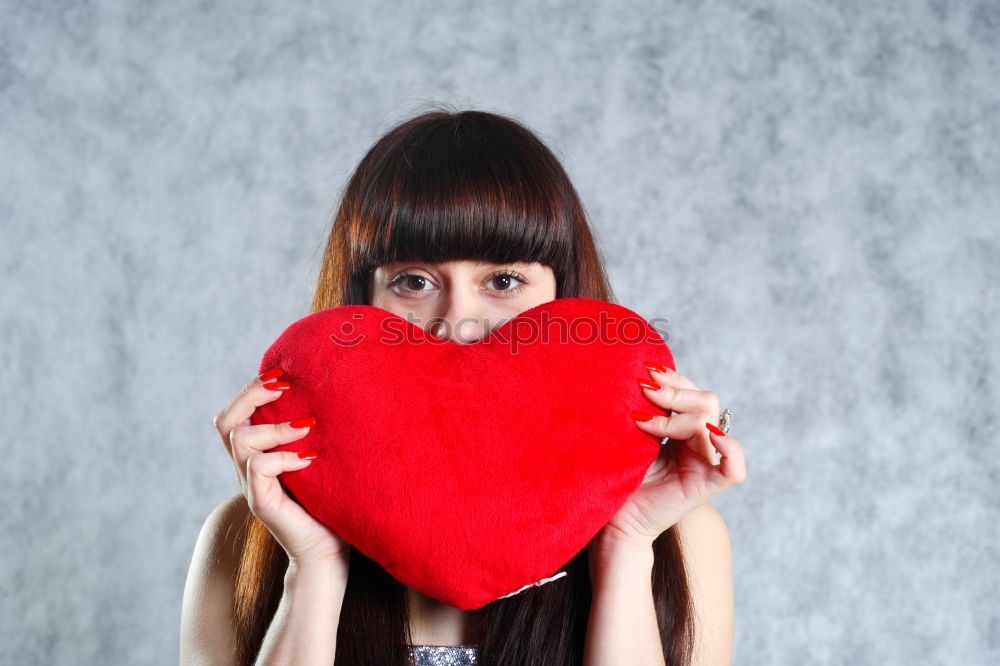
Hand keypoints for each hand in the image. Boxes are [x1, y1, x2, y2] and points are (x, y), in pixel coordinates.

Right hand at [213, 368, 350, 570]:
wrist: (327, 552)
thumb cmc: (328, 505)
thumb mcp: (318, 460)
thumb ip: (311, 435)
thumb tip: (330, 394)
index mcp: (257, 454)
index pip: (235, 413)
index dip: (251, 390)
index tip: (282, 375)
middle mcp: (248, 468)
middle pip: (225, 421)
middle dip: (250, 395)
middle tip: (282, 385)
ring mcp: (252, 486)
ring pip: (240, 441)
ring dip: (274, 427)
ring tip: (306, 426)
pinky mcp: (263, 503)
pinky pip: (258, 469)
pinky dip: (282, 458)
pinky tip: (309, 459)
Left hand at [597, 362, 746, 547]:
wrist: (612, 520)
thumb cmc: (617, 479)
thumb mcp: (630, 437)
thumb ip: (644, 411)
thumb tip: (643, 376)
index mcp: (683, 432)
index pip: (694, 393)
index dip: (675, 379)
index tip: (646, 372)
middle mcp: (698, 445)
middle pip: (707, 401)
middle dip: (675, 392)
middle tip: (644, 389)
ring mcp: (704, 465)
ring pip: (710, 423)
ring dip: (675, 416)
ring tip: (641, 420)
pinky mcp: (706, 488)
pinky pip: (734, 468)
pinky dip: (728, 449)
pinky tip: (707, 436)